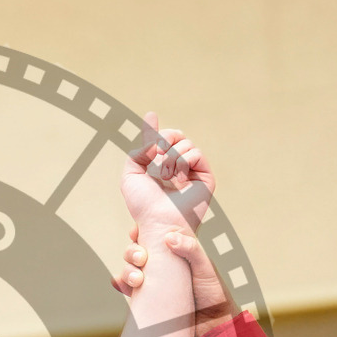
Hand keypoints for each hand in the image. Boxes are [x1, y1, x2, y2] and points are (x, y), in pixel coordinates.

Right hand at [113, 227, 237, 333]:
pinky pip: (125, 289)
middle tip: (141, 258)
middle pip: (135, 252)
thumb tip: (168, 238)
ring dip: (127, 270)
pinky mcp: (144, 299)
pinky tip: (121, 284)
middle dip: (132, 252)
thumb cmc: (212, 294)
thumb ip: (191, 248)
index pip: (151, 237)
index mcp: (173, 253)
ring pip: (128, 269)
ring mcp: (150, 282)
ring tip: (138, 279)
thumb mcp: (205, 267)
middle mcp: (159, 266)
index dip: (140, 232)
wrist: (211, 325)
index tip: (137, 232)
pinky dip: (119, 284)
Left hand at [120, 111, 214, 234]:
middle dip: (165, 138)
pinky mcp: (205, 176)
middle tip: (157, 151)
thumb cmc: (143, 205)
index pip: (160, 143)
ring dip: (171, 157)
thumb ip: (137, 153)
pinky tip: (179, 179)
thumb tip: (153, 141)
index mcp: (160, 168)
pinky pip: (195, 153)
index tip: (150, 116)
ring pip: (185, 143)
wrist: (157, 220)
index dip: (154, 129)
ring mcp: (193, 171)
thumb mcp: (130, 177)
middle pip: (176, 135)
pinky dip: (183, 162)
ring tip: (166, 176)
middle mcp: (178, 168)